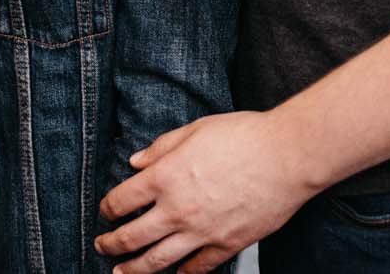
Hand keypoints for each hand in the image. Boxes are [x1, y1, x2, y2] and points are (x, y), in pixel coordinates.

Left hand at [94, 112, 310, 273]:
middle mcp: (178, 209)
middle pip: (132, 237)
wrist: (287, 157)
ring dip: (135, 270)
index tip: (105, 211)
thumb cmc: (245, 136)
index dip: (107, 208)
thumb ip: (161, 147)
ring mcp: (202, 232)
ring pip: (158, 261)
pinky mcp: (227, 245)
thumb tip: (135, 161)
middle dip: (111, 244)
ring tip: (122, 273)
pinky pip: (198, 267)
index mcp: (166, 177)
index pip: (122, 200)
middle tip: (102, 247)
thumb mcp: (195, 130)